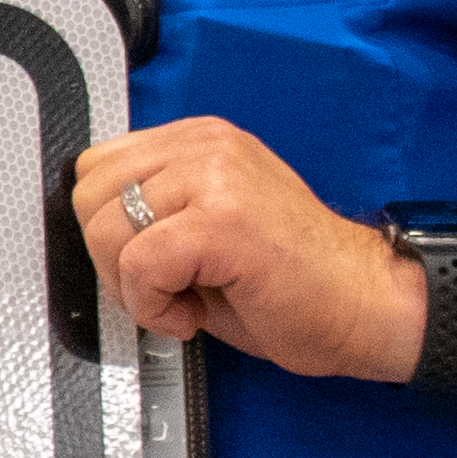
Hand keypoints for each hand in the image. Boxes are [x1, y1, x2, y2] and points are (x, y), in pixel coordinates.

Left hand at [72, 118, 423, 383]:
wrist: (366, 305)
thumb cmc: (296, 280)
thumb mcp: (211, 225)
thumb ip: (157, 212)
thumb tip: (95, 231)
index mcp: (202, 141)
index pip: (99, 167)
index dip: (107, 228)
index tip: (142, 264)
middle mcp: (208, 147)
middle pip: (91, 193)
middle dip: (110, 257)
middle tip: (158, 288)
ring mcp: (218, 177)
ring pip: (109, 229)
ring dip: (132, 287)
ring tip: (180, 302)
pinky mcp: (224, 220)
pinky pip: (141, 264)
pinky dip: (154, 307)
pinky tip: (192, 316)